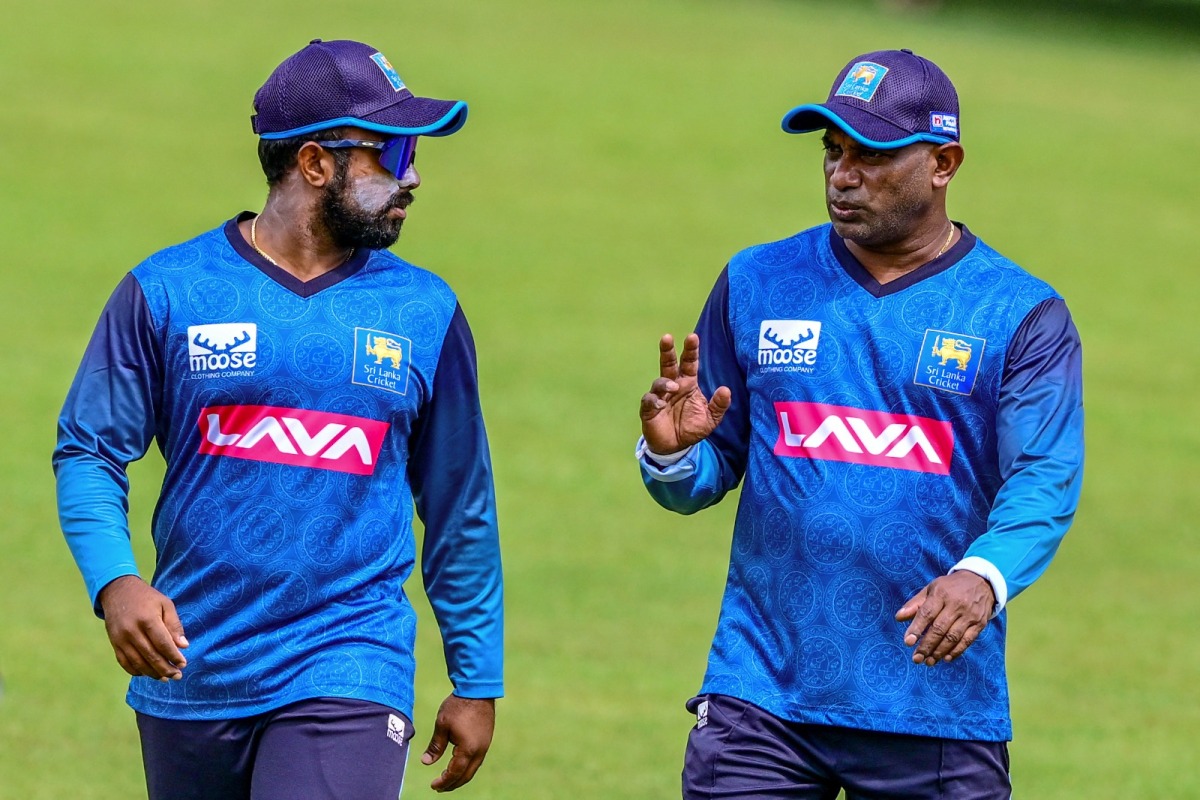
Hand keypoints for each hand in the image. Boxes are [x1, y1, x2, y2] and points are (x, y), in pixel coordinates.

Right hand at [97, 575, 188, 680]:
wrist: (118, 592)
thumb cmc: (147, 597)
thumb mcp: (165, 604)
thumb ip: (174, 625)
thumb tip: (183, 646)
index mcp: (147, 619)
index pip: (163, 644)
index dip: (174, 656)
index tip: (184, 664)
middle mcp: (132, 631)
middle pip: (151, 656)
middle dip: (166, 668)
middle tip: (177, 676)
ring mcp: (120, 639)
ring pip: (137, 663)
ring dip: (152, 673)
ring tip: (165, 678)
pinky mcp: (114, 643)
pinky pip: (124, 662)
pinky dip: (136, 671)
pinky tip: (148, 673)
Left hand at [421, 695, 495, 791]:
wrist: (478, 690)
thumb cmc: (458, 706)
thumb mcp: (442, 725)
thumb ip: (435, 746)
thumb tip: (425, 762)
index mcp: (467, 749)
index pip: (455, 773)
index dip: (444, 781)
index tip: (433, 786)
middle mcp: (479, 751)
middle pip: (466, 776)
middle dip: (452, 784)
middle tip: (440, 787)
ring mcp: (485, 745)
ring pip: (473, 769)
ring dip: (460, 776)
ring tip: (448, 779)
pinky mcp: (486, 739)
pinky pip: (477, 760)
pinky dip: (467, 767)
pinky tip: (459, 765)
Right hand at [639, 333, 730, 454]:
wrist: (676, 447)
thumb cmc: (692, 428)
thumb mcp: (711, 419)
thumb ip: (719, 405)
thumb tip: (726, 389)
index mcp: (688, 384)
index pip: (689, 363)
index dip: (691, 350)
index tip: (692, 337)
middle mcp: (673, 386)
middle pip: (668, 364)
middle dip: (667, 350)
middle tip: (667, 337)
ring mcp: (659, 396)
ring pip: (659, 381)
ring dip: (665, 382)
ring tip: (673, 388)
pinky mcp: (649, 409)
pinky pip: (649, 400)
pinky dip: (654, 400)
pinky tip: (661, 404)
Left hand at [895, 571, 994, 665]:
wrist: (981, 582)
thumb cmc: (950, 587)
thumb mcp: (931, 589)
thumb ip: (915, 604)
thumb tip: (898, 618)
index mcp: (941, 594)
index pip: (927, 613)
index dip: (916, 628)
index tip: (907, 642)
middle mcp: (956, 604)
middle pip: (939, 629)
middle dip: (926, 646)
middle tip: (916, 658)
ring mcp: (969, 615)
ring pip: (953, 637)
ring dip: (939, 652)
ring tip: (929, 662)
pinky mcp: (980, 624)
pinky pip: (967, 641)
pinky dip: (956, 651)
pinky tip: (946, 658)